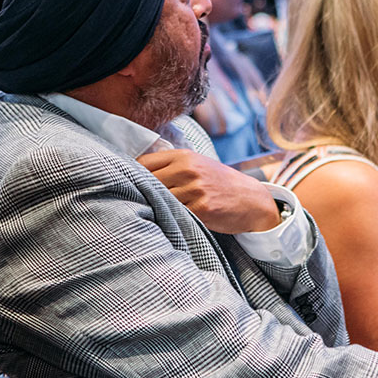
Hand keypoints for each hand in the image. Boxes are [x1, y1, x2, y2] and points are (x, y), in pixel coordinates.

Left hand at [137, 148, 280, 233]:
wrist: (251, 200)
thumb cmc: (219, 183)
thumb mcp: (197, 165)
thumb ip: (171, 166)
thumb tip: (136, 173)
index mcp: (184, 156)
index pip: (144, 162)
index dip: (131, 174)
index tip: (125, 184)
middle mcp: (188, 170)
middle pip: (147, 182)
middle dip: (139, 193)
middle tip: (130, 203)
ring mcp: (195, 189)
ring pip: (159, 200)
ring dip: (152, 208)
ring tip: (149, 214)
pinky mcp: (202, 209)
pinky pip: (175, 214)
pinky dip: (168, 219)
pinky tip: (167, 222)